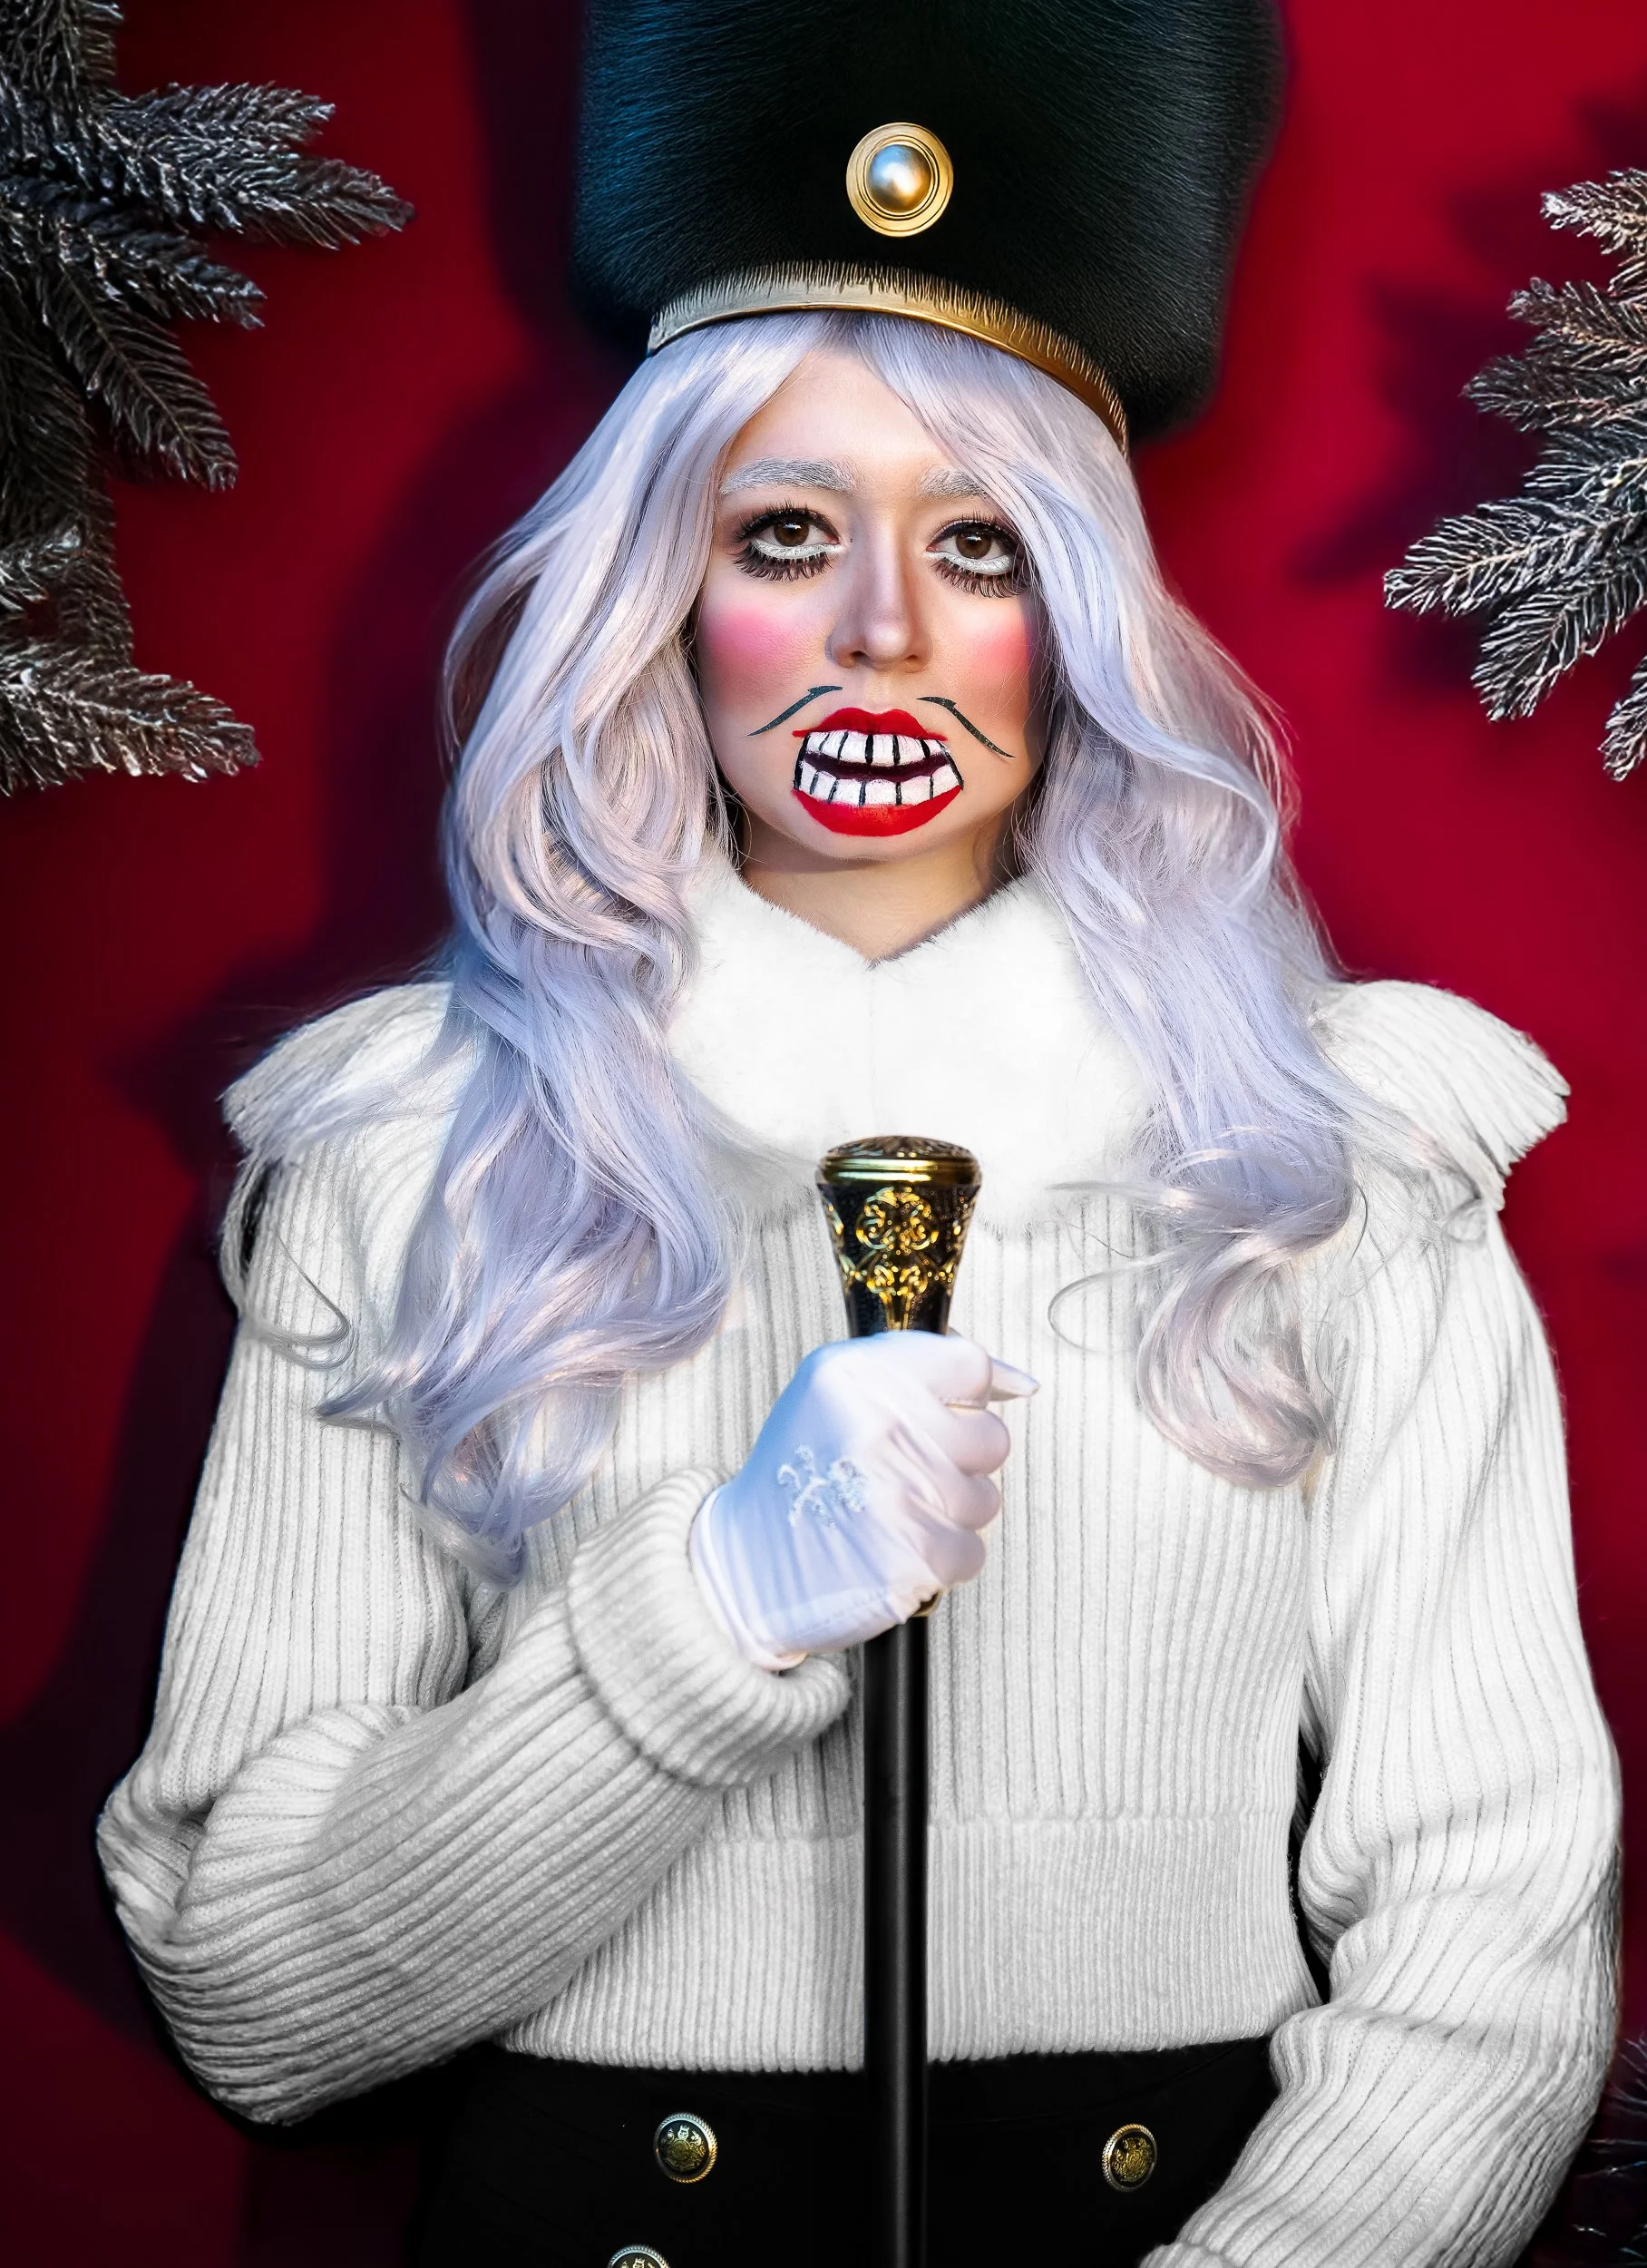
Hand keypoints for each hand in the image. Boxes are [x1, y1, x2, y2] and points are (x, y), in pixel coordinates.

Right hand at [688, 1334, 1036, 1669]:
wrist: (750, 1567)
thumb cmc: (804, 1476)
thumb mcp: (837, 1394)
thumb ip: (926, 1372)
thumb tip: (1024, 1384)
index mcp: (855, 1373)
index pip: (971, 1365)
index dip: (959, 1399)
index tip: (931, 1419)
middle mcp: (880, 1425)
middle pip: (991, 1435)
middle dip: (958, 1461)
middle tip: (905, 1474)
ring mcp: (899, 1491)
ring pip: (986, 1498)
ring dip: (949, 1513)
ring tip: (894, 1514)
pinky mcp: (915, 1555)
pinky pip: (973, 1551)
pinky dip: (941, 1559)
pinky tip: (896, 1550)